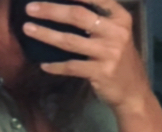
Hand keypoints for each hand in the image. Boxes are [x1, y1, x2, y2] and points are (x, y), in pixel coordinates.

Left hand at [22, 1, 148, 110]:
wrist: (134, 93)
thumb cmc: (121, 60)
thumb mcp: (117, 34)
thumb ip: (99, 19)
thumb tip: (66, 8)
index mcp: (120, 17)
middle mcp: (115, 31)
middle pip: (77, 16)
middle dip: (51, 10)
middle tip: (30, 8)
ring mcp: (108, 53)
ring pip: (70, 41)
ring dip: (46, 34)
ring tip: (28, 28)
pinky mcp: (100, 73)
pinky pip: (72, 67)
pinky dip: (56, 66)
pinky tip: (44, 65)